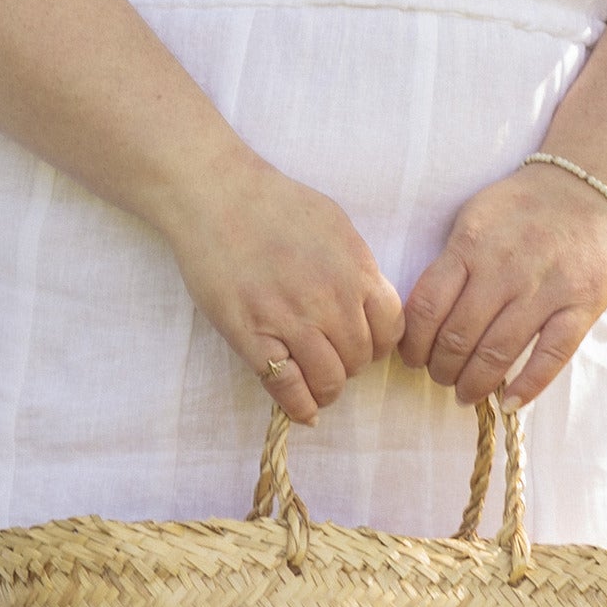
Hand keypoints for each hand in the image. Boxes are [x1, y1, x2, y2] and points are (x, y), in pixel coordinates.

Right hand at [159, 152, 403, 420]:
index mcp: (356, 270)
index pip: (390, 330)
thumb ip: (357, 263)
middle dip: (349, 365)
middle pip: (360, 359)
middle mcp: (331, 299)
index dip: (377, 344)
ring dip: (326, 389)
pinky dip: (299, 406)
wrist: (216, 195)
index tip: (361, 344)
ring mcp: (291, 320)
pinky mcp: (252, 336)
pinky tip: (301, 410)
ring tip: (316, 386)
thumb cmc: (272, 203)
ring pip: (329, 380)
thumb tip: (367, 296)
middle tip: (331, 361)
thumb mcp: (334, 224)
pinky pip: (287, 387)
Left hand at [402, 161, 606, 409]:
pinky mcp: (581, 304)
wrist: (591, 187)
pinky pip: (551, 355)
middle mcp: (504, 268)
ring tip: (465, 393)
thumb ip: (451, 262)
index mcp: (471, 246)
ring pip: (498, 352)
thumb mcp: (475, 219)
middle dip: (441, 368)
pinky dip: (528, 385)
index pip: (428, 307)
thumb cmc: (524, 207)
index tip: (412, 357)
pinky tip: (510, 402)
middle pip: (458, 336)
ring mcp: (545, 288)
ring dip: (475, 382)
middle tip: (439, 377)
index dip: (413, 343)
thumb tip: (421, 315)